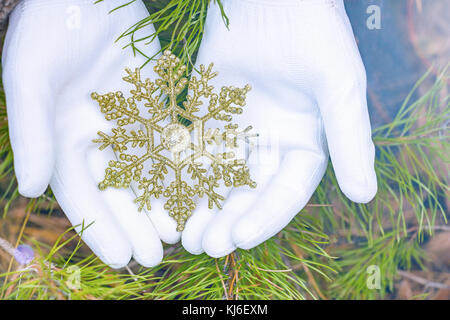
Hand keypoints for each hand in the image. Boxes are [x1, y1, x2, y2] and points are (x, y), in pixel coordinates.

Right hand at [2, 0, 163, 267]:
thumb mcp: (30, 77)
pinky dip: (181, 166)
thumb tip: (30, 190)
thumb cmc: (50, 27)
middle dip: (136, 224)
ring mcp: (126, 121)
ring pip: (148, 171)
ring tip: (181, 232)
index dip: (100, 227)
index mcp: (60, 137)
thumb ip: (30, 132)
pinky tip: (197, 189)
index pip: (81, 193)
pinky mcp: (153, 105)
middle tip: (158, 255)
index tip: (122, 258)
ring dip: (163, 202)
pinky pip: (169, 141)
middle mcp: (94, 136)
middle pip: (118, 189)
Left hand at [178, 0, 376, 256]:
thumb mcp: (338, 85)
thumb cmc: (312, 31)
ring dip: (201, 204)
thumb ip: (351, 138)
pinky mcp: (208, 112)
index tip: (240, 238)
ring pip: (217, 176)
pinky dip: (181, 172)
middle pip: (249, 191)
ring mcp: (238, 128)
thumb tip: (365, 194)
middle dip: (228, 219)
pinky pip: (194, 148)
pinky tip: (165, 194)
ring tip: (182, 234)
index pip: (286, 191)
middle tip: (204, 247)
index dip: (266, 217)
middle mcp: (272, 141)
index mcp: (306, 142)